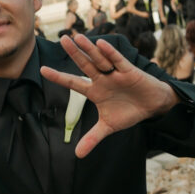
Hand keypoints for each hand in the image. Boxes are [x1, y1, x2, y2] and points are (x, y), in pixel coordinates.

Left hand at [40, 34, 178, 157]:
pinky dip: (110, 53)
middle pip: (84, 64)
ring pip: (99, 59)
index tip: (42, 70)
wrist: (152, 107)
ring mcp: (115, 73)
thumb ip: (92, 138)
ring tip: (77, 37)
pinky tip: (100, 44)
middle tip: (62, 39)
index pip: (73, 82)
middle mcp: (102, 79)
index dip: (58, 77)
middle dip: (74, 53)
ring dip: (89, 49)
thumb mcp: (108, 127)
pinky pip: (118, 61)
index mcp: (94, 91)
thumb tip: (77, 155)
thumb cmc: (129, 112)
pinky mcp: (129, 72)